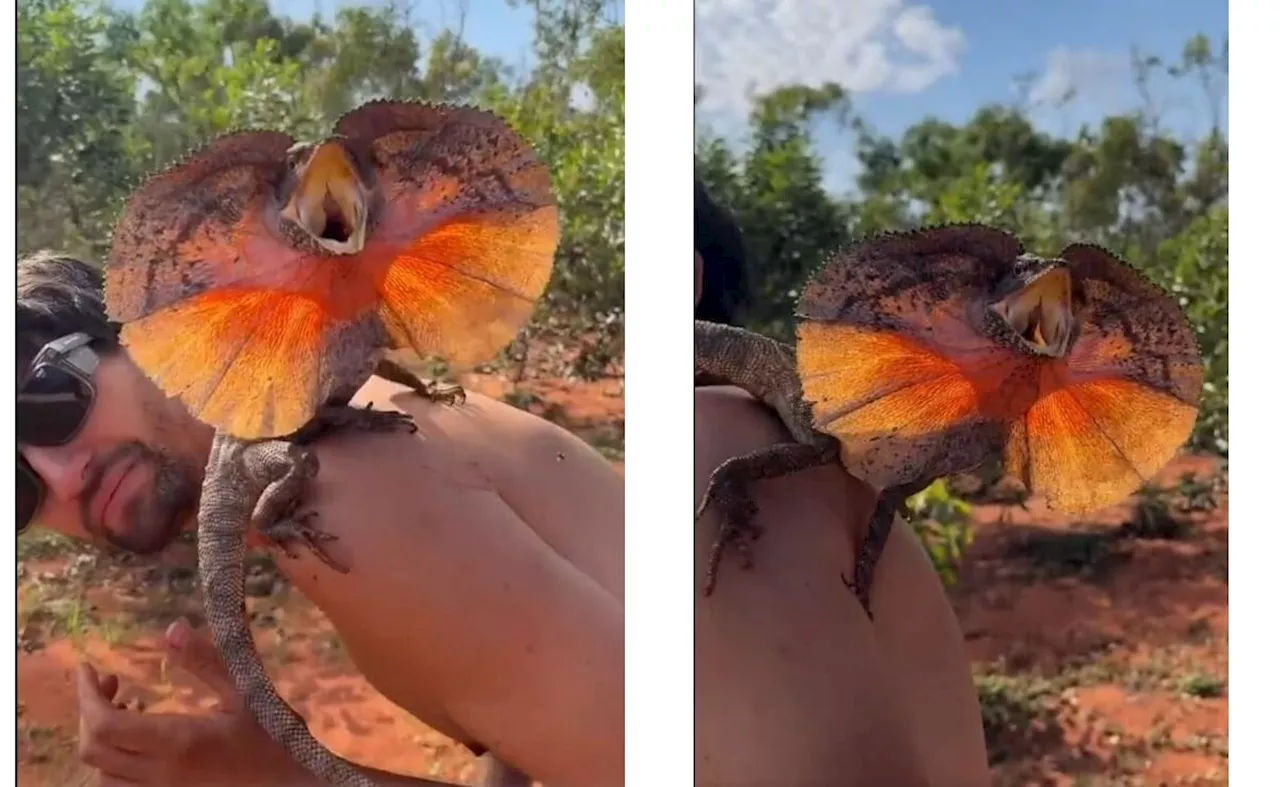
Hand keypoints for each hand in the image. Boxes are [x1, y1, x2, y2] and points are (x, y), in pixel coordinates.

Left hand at [77, 619, 304, 786]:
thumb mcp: (247, 694)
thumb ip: (207, 662)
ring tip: (128, 711)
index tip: (91, 669)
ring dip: (102, 740)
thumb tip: (172, 628)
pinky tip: (138, 744)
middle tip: (112, 684)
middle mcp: (159, 775)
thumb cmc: (273, 742)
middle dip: (90, 712)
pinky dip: (115, 764)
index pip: (104, 725)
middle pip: (93, 749)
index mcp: (177, 743)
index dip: (87, 697)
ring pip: (102, 773)